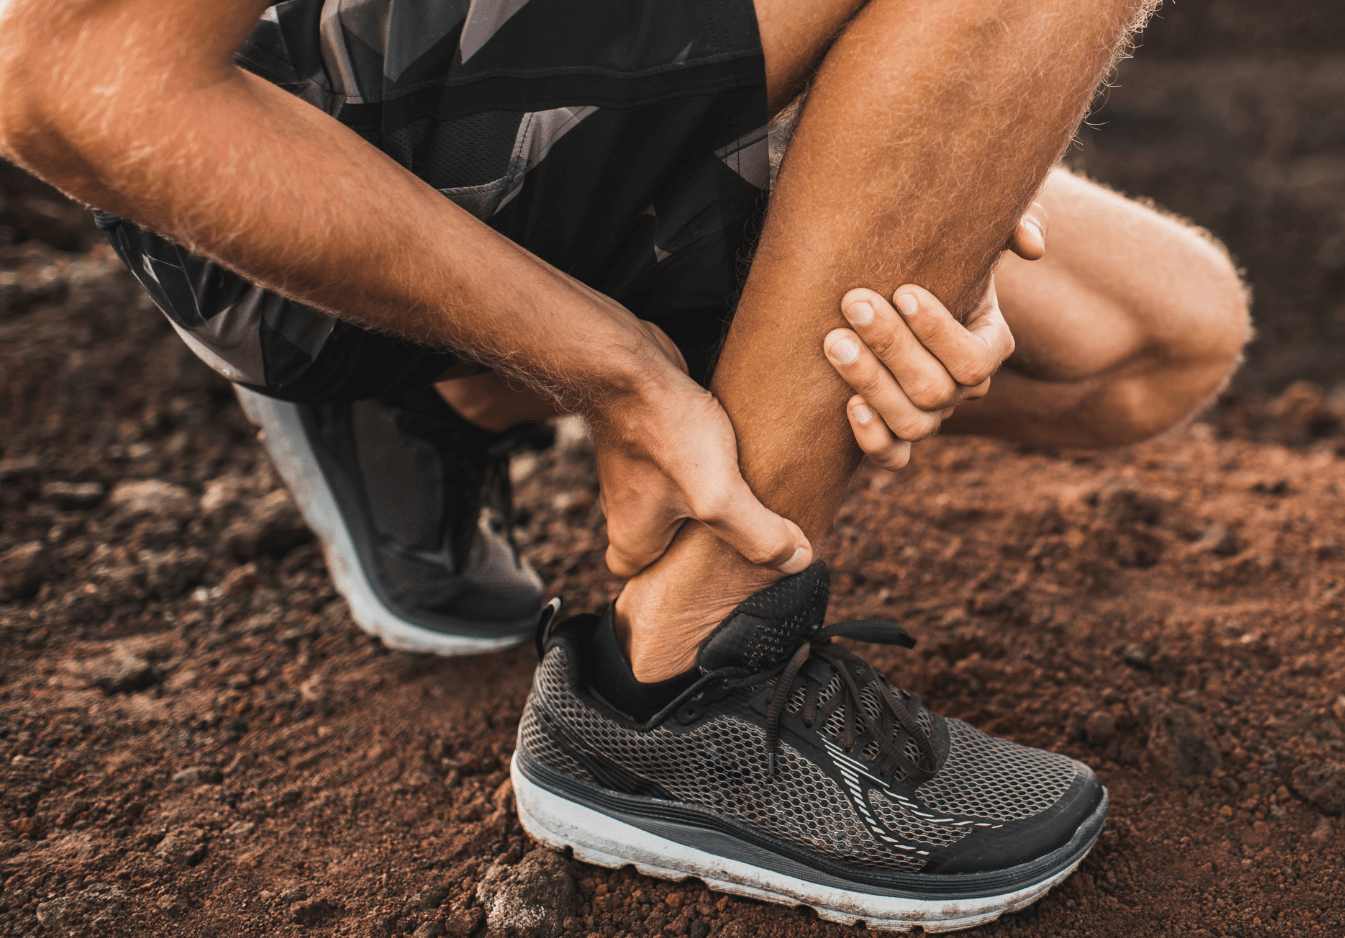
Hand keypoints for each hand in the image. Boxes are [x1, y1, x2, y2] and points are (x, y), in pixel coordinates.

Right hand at [588, 321, 812, 578]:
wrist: (630, 361)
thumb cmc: (663, 428)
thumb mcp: (718, 495)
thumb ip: (758, 534)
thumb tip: (798, 559)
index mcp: (632, 538)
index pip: (640, 579)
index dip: (672, 580)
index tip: (709, 571)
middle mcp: (625, 507)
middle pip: (662, 537)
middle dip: (698, 536)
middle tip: (739, 530)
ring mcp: (634, 468)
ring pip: (671, 497)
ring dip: (703, 494)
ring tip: (742, 489)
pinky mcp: (648, 434)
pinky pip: (678, 460)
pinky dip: (701, 458)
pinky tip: (730, 447)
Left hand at [822, 204, 1045, 468]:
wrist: (880, 286)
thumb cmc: (931, 254)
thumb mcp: (974, 233)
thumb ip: (1011, 225)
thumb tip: (1032, 246)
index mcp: (990, 345)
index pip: (976, 359)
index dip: (940, 331)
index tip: (904, 290)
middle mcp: (963, 389)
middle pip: (936, 390)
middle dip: (891, 346)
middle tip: (853, 302)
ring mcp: (930, 416)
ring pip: (913, 424)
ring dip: (872, 384)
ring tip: (834, 342)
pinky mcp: (893, 434)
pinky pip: (893, 457)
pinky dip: (873, 440)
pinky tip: (847, 405)